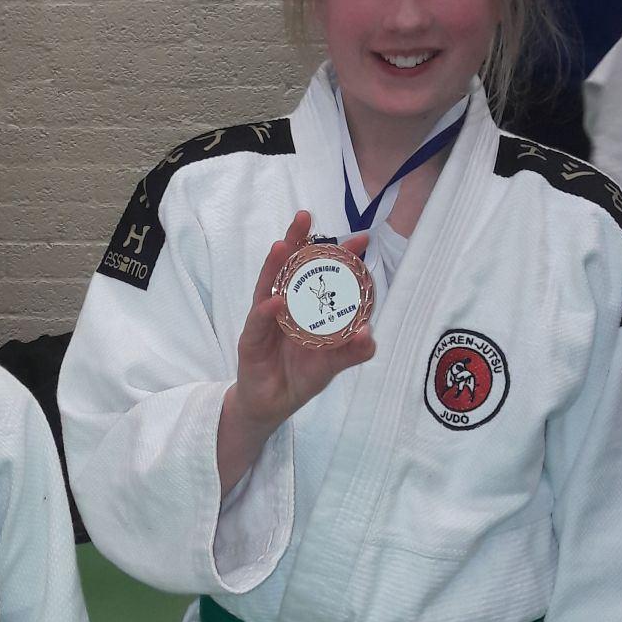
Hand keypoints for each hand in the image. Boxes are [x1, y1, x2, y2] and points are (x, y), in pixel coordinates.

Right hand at [218, 211, 376, 491]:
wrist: (271, 405)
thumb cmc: (300, 376)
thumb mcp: (331, 365)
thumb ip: (352, 352)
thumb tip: (371, 334)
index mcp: (307, 307)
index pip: (322, 275)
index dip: (339, 256)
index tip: (361, 238)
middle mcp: (285, 306)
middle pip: (291, 268)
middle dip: (298, 241)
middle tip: (305, 216)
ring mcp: (265, 320)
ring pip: (269, 285)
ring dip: (275, 264)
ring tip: (284, 244)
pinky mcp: (251, 340)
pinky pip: (258, 322)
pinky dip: (266, 310)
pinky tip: (276, 300)